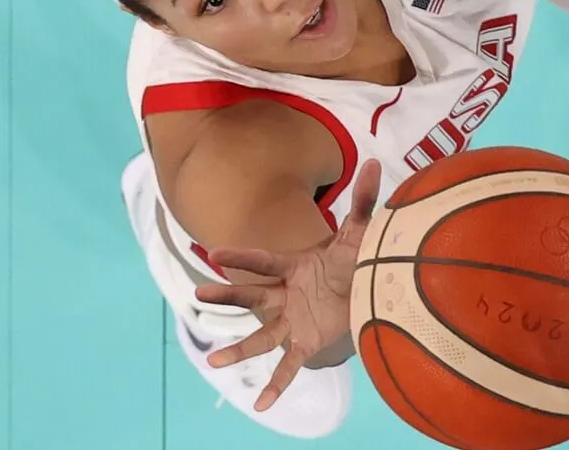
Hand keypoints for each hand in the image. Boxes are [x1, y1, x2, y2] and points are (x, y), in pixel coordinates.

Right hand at [193, 159, 382, 411]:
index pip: (264, 261)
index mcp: (294, 267)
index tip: (214, 251)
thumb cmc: (357, 260)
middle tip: (199, 294)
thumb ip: (363, 200)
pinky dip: (276, 386)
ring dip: (239, 349)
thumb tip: (370, 162)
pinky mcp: (307, 343)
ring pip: (261, 336)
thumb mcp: (359, 233)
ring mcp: (293, 321)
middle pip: (252, 296)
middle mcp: (287, 294)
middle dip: (227, 296)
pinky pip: (288, 367)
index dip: (241, 256)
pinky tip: (261, 407)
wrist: (369, 291)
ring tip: (215, 362)